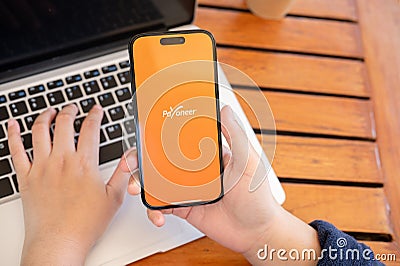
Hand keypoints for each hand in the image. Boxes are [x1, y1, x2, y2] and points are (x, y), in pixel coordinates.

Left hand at [8, 104, 136, 264]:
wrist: (58, 242)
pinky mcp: (26, 177)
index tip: (97, 110)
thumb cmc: (85, 224)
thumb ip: (124, 173)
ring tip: (50, 111)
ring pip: (40, 131)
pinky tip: (12, 125)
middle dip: (71, 110)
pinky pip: (15, 150)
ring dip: (46, 116)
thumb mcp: (114, 198)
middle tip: (74, 107)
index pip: (91, 129)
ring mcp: (41, 167)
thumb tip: (131, 155)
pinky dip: (12, 134)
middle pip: (65, 124)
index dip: (95, 115)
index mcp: (84, 164)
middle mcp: (61, 161)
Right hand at [127, 105, 320, 264]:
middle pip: (160, 158)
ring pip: (156, 181)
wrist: (256, 233)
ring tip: (136, 189)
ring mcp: (187, 188)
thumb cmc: (257, 197)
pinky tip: (159, 214)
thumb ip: (235, 136)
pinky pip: (162, 205)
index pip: (180, 137)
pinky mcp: (183, 207)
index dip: (160, 133)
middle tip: (130, 162)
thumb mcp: (249, 162)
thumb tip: (223, 108)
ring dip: (140, 182)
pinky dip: (154, 209)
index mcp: (207, 153)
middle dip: (140, 158)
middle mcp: (194, 169)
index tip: (144, 128)